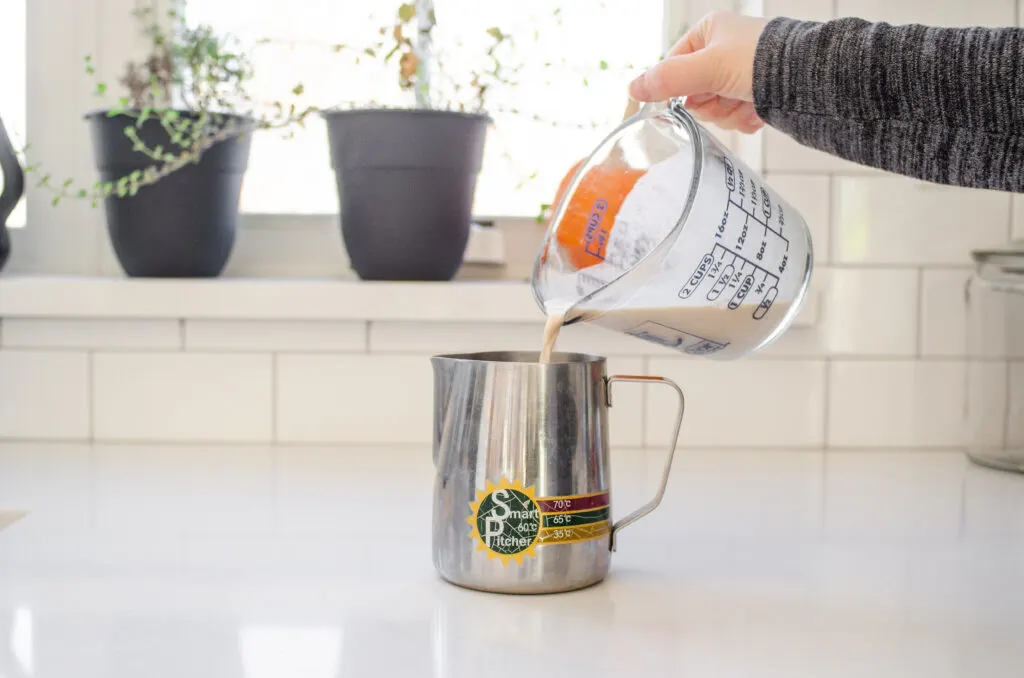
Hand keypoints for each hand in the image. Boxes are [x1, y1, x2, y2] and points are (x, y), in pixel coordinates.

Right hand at [629, 12, 769, 133]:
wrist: (808, 79)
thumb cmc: (760, 62)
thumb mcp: (706, 68)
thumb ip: (668, 79)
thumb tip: (633, 89)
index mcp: (708, 31)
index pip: (674, 67)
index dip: (681, 89)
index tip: (696, 96)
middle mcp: (723, 49)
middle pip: (694, 92)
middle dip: (711, 104)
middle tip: (727, 97)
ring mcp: (740, 72)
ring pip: (715, 107)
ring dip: (729, 113)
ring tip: (748, 103)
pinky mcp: (756, 92)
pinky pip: (736, 115)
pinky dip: (745, 118)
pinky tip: (758, 110)